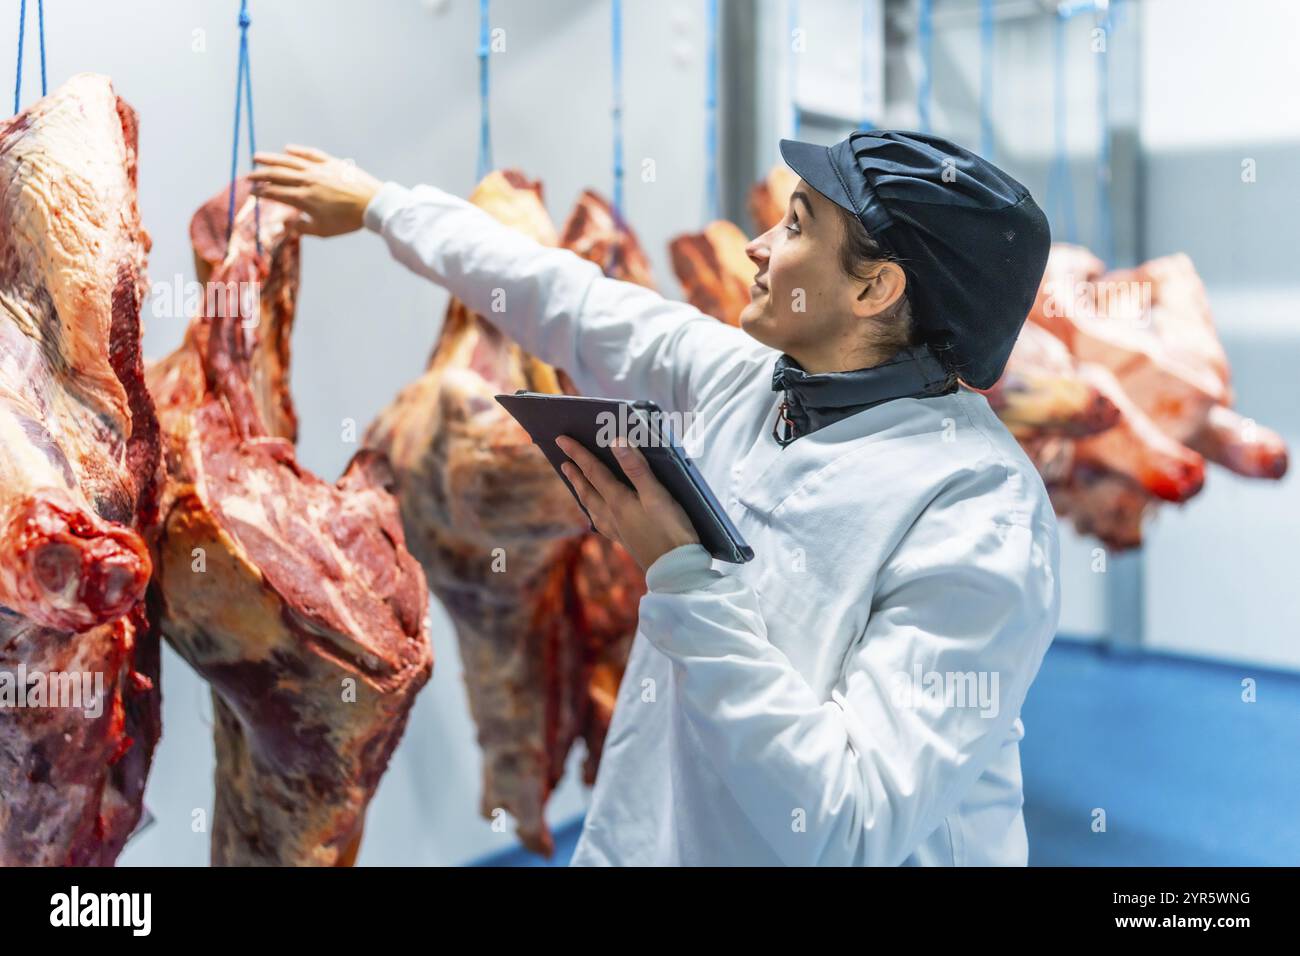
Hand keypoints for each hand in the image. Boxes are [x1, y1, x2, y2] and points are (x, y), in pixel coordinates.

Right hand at [248, 145, 381, 235]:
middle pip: (277, 175)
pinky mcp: (331, 162)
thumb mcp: (323, 231)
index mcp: (304, 199)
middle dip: (260, 175)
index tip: (252, 192)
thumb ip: (302, 228)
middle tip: (248, 176)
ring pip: (289, 160)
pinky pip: (310, 153)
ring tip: (257, 157)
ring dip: (271, 159)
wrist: (372, 204)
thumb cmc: (348, 221)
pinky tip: (287, 149)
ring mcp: (319, 169)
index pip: (276, 192)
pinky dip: (297, 150)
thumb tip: (286, 226)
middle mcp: (308, 181)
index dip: (261, 192)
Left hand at [556, 436, 699, 570]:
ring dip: (581, 493)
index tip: (562, 440)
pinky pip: (601, 522)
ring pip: (592, 508)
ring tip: (575, 485)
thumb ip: (637, 468)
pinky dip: (594, 512)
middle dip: (575, 474)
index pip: (593, 471)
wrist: (676, 569)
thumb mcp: (657, 495)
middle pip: (588, 490)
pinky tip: (597, 515)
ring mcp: (618, 530)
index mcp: (618, 501)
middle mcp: (612, 515)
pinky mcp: (626, 541)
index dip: (578, 454)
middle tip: (563, 462)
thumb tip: (616, 442)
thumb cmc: (671, 530)